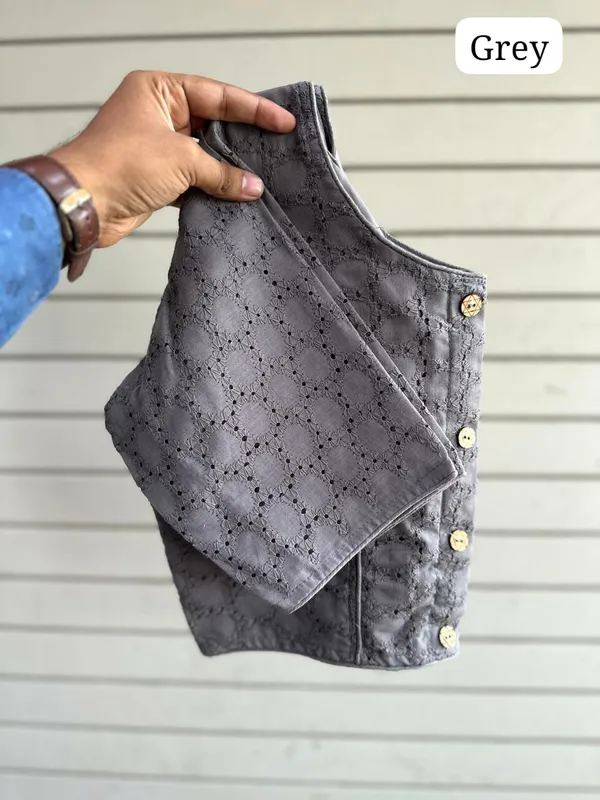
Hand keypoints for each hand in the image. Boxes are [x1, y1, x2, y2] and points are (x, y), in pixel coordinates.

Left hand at [50, 71, 295, 246]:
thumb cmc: (120, 164)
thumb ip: (221, 172)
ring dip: (230, 167)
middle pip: (213, 122)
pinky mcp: (157, 177)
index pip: (218, 95)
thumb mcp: (181, 160)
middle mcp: (158, 114)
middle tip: (279, 145)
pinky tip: (237, 194)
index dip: (254, 109)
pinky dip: (214, 187)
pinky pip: (195, 179)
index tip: (283, 122)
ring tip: (264, 173)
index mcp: (160, 91)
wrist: (84, 203)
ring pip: (205, 153)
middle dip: (244, 137)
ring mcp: (158, 146)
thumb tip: (252, 187)